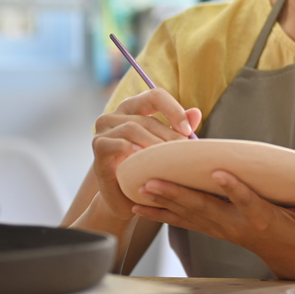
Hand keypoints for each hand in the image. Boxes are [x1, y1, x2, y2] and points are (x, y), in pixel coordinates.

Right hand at [91, 88, 201, 219]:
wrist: (125, 197)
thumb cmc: (146, 169)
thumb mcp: (165, 148)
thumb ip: (178, 130)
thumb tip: (196, 112)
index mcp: (134, 108)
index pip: (155, 96)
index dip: (174, 110)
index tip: (188, 131)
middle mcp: (116, 115)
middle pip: (147, 118)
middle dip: (168, 135)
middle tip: (183, 152)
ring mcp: (103, 130)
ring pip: (132, 128)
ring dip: (152, 143)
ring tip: (166, 159)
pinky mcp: (97, 147)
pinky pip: (113, 143)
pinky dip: (129, 149)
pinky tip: (141, 158)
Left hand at [131, 170, 294, 276]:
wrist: (287, 255)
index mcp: (261, 218)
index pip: (246, 202)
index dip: (234, 188)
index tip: (219, 172)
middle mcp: (235, 224)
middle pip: (205, 209)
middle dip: (178, 195)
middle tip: (153, 182)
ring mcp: (221, 228)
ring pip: (189, 214)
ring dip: (163, 203)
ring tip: (140, 191)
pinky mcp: (213, 228)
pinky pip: (183, 220)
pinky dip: (161, 213)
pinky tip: (139, 206)